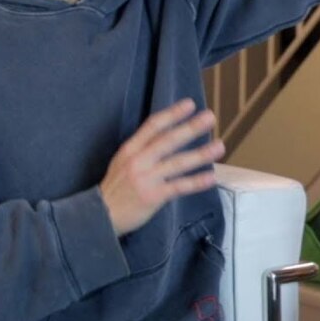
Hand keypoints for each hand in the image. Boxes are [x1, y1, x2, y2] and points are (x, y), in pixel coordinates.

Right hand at [99, 99, 223, 235]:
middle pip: (168, 140)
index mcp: (130, 149)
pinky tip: (211, 177)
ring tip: (219, 146)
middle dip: (190, 128)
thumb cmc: (115, 188)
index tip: (190, 104)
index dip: (172, 114)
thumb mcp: (122, 162)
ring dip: (201, 154)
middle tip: (210, 117)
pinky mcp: (153, 196)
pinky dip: (196, 182)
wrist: (100, 216)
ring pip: (177, 163)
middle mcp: (138, 160)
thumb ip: (142, 149)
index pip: (153, 126)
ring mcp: (146, 178)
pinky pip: (179, 187)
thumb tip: (167, 135)